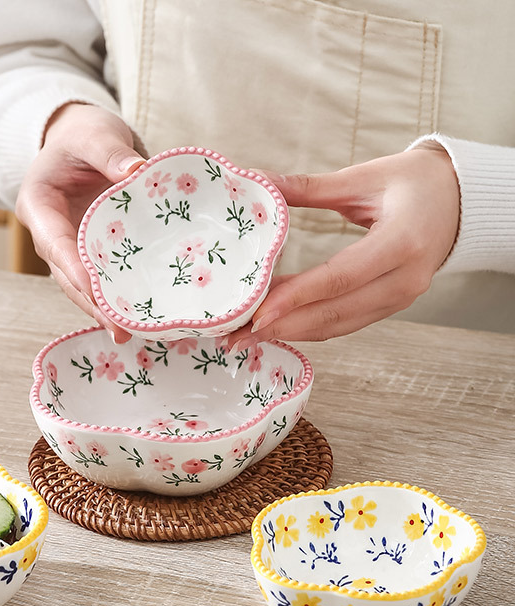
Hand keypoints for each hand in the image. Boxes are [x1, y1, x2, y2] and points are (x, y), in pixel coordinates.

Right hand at [15, 103, 144, 341]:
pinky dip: (115, 298)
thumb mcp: (93, 133)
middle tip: (118, 329)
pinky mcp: (90, 254)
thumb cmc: (83, 135)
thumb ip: (109, 151)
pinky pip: (101, 279)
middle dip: (91, 304)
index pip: (54, 243)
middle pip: (67, 276)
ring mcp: (69, 248)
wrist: (83, 141)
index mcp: (39, 206)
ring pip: (82, 286)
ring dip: (103, 310)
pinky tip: (137, 317)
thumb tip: (137, 171)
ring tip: (129, 334)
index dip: (72, 268)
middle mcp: (50, 235)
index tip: (94, 290)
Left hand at [226, 146, 460, 347]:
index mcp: (401, 242)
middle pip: (335, 312)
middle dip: (282, 326)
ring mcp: (401, 298)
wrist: (462, 201)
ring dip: (290, 332)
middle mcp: (405, 279)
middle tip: (236, 334)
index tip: (257, 312)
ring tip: (246, 335)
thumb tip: (258, 181)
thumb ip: (310, 187)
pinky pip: (345, 324)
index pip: (339, 278)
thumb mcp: (364, 177)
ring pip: (338, 325)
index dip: (296, 298)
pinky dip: (309, 327)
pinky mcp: (391, 306)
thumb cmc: (416, 182)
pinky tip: (278, 326)